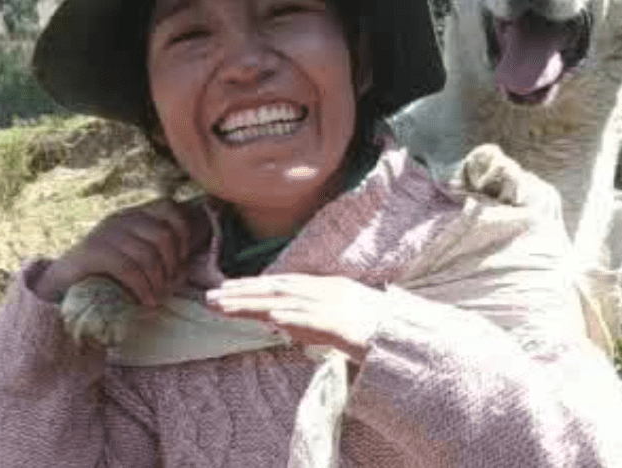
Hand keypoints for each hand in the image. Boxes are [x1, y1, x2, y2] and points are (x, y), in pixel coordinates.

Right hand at [35, 198, 211, 306]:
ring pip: (148, 254)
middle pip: (163, 235)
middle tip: (170, 286)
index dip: (183, 232)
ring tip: (157, 298)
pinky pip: (128, 268)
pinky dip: (142, 288)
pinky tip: (145, 301)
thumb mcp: (133, 256)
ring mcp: (106, 233)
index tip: (184, 258)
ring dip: (158, 282)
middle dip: (172, 265)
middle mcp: (121, 218)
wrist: (60, 283)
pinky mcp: (93, 252)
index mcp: (134, 214)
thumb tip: (186, 267)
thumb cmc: (105, 273)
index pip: (169, 207)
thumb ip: (155, 252)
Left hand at [206, 274, 386, 363]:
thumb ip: (312, 321)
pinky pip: (310, 319)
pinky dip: (289, 317)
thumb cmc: (381, 333)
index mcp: (328, 288)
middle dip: (242, 292)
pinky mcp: (342, 323)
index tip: (226, 290)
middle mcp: (327, 291)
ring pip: (285, 301)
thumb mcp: (342, 320)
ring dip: (253, 302)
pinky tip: (268, 318)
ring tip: (223, 305)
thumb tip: (282, 323)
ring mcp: (334, 305)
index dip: (253, 286)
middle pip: (277, 288)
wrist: (411, 338)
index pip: (282, 284)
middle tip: (210, 297)